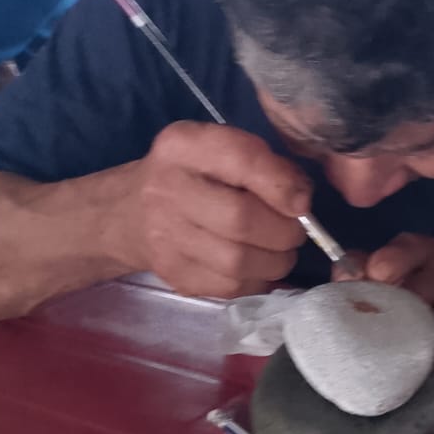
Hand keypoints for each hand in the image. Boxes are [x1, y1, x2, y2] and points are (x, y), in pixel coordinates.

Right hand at [109, 121, 310, 298]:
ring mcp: (165, 237)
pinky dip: (258, 279)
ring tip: (281, 251)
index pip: (240, 159)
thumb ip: (264, 164)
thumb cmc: (192, 175)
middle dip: (284, 230)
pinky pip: (231, 287)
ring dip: (276, 260)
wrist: (130, 213)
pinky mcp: (173, 274)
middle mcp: (166, 188)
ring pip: (238, 261)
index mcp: (183, 146)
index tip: (303, 202)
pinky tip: (258, 266)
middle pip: (240, 218)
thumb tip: (302, 199)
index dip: (281, 184)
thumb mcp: (220, 150)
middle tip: (295, 231)